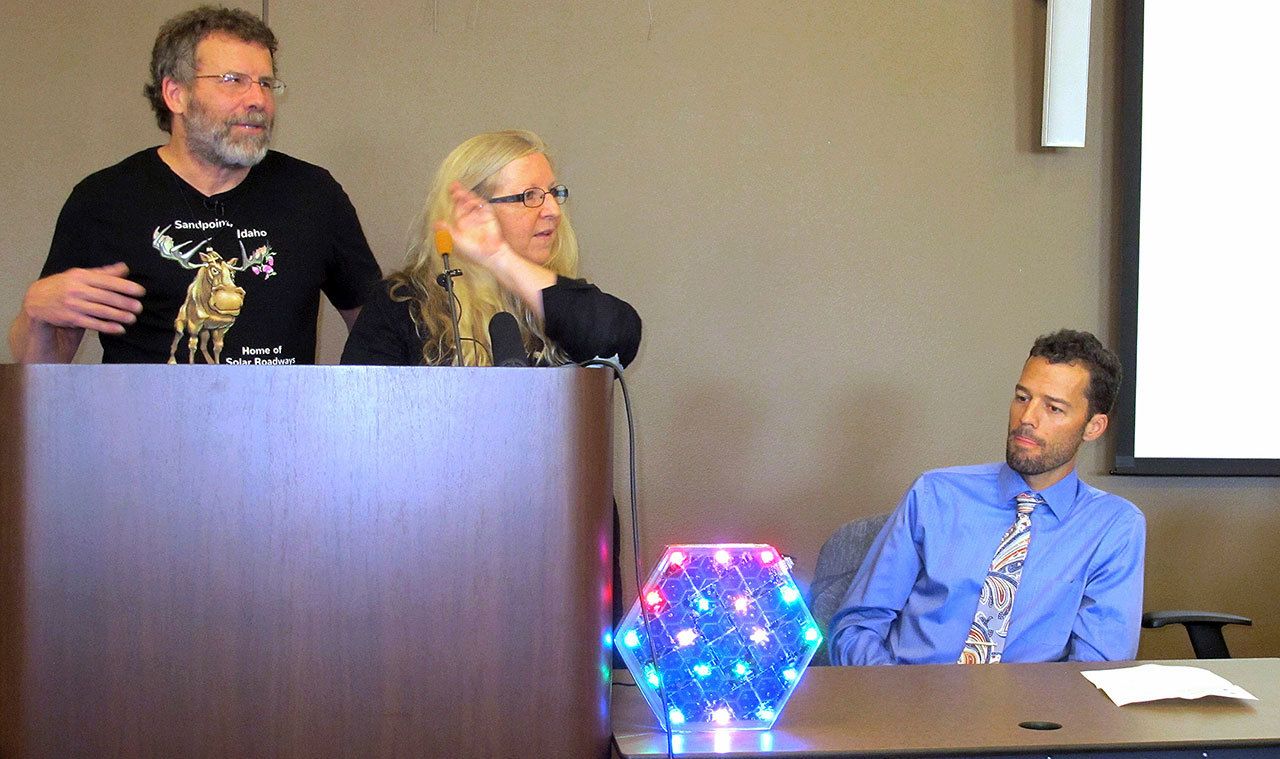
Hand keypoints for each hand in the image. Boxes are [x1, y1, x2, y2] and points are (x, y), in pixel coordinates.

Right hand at [23, 262, 145, 334]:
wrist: (37, 300)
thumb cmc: (63, 286)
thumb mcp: (79, 275)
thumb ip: (103, 273)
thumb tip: (125, 268)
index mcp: (81, 276)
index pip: (107, 281)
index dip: (125, 286)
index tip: (140, 291)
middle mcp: (76, 289)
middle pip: (105, 297)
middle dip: (124, 303)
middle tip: (139, 307)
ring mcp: (73, 304)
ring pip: (100, 311)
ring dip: (118, 316)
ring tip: (132, 318)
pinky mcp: (70, 318)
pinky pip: (92, 323)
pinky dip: (107, 327)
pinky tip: (119, 329)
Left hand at [435, 181, 510, 266]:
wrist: (490, 255)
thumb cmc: (474, 252)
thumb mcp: (455, 241)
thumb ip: (446, 231)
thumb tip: (436, 224)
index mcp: (462, 224)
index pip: (456, 207)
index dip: (452, 199)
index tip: (448, 191)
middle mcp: (470, 218)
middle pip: (463, 201)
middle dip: (459, 193)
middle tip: (454, 186)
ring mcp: (479, 216)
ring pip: (472, 201)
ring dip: (466, 196)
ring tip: (460, 193)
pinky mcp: (488, 215)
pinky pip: (482, 205)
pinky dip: (477, 202)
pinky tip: (472, 201)